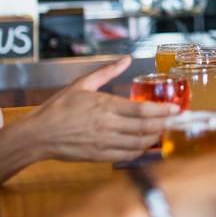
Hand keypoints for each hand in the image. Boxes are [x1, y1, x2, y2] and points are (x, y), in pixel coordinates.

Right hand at [20, 58, 177, 162]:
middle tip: (176, 121)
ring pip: (138, 143)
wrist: (38, 135)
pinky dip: (140, 151)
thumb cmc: (58, 108)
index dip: (162, 111)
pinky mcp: (99, 156)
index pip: (142, 111)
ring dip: (155, 138)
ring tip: (164, 131)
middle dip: (164, 124)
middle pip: (145, 128)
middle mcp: (107, 125)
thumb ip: (106, 72)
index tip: (175, 109)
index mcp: (105, 106)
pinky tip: (145, 145)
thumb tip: (125, 60)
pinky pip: (126, 155)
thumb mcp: (81, 84)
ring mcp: (104, 143)